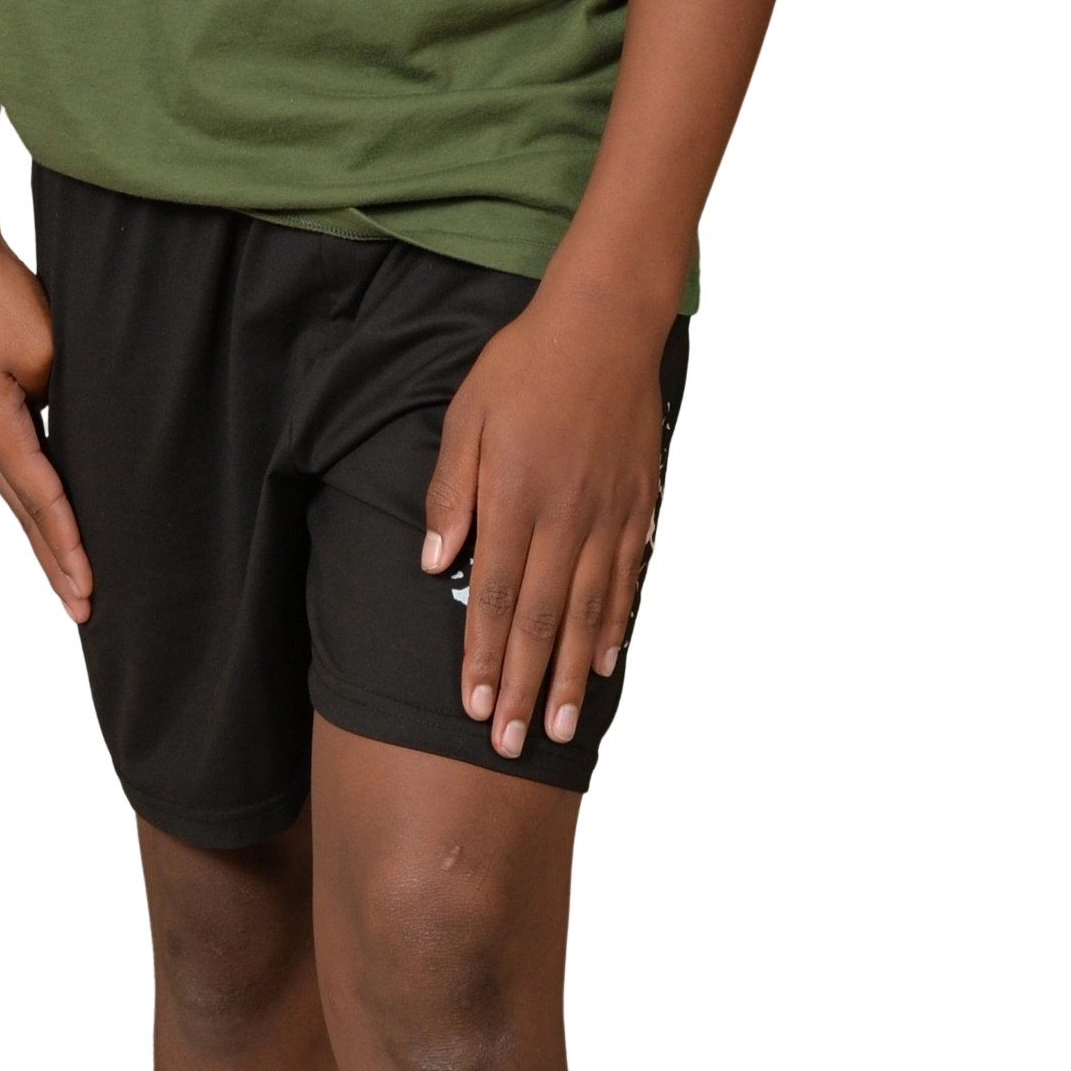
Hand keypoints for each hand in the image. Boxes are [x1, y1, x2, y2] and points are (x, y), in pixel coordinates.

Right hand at [0, 211, 92, 623]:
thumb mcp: (44, 346)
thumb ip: (66, 398)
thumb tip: (85, 436)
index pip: (43, 500)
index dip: (68, 548)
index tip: (88, 591)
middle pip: (24, 513)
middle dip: (54, 564)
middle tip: (81, 613)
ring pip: (16, 497)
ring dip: (42, 541)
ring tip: (67, 586)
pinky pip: (11, 471)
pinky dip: (33, 505)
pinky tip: (45, 525)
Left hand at [419, 281, 664, 757]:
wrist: (603, 325)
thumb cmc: (523, 365)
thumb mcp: (466, 417)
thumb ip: (451, 493)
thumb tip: (435, 564)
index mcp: (514, 498)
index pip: (495, 595)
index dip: (482, 656)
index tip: (471, 706)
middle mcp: (564, 517)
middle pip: (540, 619)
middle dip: (520, 686)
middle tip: (508, 745)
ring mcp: (605, 516)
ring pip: (584, 612)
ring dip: (566, 675)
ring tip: (555, 728)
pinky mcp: (635, 507)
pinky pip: (622, 580)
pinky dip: (611, 627)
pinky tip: (600, 663)